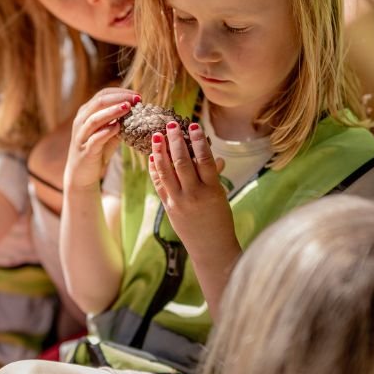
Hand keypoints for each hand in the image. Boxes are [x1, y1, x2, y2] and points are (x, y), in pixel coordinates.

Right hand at [64, 88, 139, 191]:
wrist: (82, 175)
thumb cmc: (97, 150)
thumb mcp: (109, 133)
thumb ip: (119, 121)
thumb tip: (138, 110)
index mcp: (86, 112)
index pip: (103, 94)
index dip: (120, 92)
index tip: (137, 96)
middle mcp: (81, 121)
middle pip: (99, 102)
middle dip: (119, 98)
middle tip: (136, 99)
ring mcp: (81, 135)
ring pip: (95, 119)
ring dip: (112, 111)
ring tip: (128, 107)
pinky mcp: (85, 150)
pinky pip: (95, 138)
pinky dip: (107, 131)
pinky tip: (118, 127)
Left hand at [149, 122, 231, 247]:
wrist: (211, 248)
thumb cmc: (220, 220)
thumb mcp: (221, 196)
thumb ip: (213, 177)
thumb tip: (215, 158)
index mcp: (212, 190)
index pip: (204, 159)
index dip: (198, 140)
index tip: (194, 125)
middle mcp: (194, 195)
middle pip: (182, 162)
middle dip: (175, 141)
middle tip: (171, 125)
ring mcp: (178, 202)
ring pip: (166, 171)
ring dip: (161, 151)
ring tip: (157, 136)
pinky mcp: (168, 207)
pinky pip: (159, 184)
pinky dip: (155, 169)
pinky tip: (152, 157)